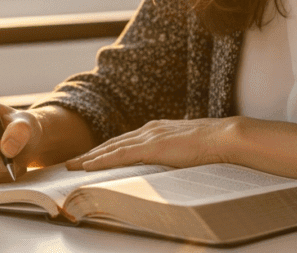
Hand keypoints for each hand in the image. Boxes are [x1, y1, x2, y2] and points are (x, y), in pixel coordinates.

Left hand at [64, 118, 233, 170]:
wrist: (225, 138)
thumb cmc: (212, 146)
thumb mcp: (186, 148)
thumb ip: (173, 153)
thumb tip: (167, 164)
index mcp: (157, 130)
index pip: (124, 141)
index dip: (105, 150)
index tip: (90, 157)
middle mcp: (149, 130)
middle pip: (112, 143)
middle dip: (91, 153)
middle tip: (71, 162)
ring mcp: (149, 137)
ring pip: (111, 148)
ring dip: (90, 157)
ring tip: (73, 165)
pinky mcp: (151, 147)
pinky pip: (120, 155)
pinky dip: (102, 160)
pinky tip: (89, 166)